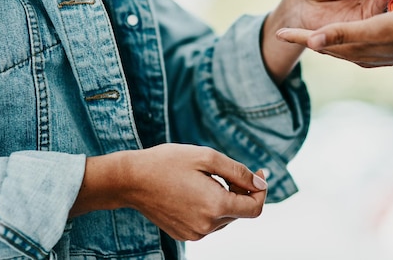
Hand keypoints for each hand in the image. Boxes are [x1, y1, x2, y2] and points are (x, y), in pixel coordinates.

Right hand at [71, 144, 267, 240]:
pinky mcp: (184, 234)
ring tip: (209, 179)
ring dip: (226, 200)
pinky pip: (209, 223)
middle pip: (241, 212)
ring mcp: (194, 233)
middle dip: (243, 192)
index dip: (261, 190)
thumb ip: (239, 172)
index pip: (255, 208)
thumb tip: (261, 182)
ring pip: (225, 218)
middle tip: (230, 171)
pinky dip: (211, 208)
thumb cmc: (168, 163)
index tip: (259, 173)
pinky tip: (196, 190)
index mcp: (215, 206)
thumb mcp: (208, 157)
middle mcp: (207, 226)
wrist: (131, 180)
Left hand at [276, 8, 392, 67]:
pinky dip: (346, 33)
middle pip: (327, 43)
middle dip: (309, 37)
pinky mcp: (385, 46)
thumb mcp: (373, 29)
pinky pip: (357, 39)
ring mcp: (373, 51)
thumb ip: (342, 34)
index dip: (298, 37)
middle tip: (292, 32)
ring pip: (342, 42)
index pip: (318, 42)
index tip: (278, 32)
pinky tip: (349, 30)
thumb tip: (313, 41)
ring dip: (326, 36)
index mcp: (354, 49)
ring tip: (313, 33)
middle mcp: (360, 53)